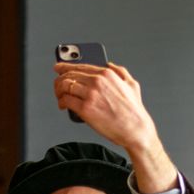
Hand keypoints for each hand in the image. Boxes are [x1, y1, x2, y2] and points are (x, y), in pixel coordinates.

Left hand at [53, 62, 177, 193]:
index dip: (65, 66)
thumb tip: (110, 64)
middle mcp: (97, 81)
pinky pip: (65, 101)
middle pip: (69, 75)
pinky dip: (61, 103)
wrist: (135, 129)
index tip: (58, 67)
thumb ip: (120, 71)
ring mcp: (90, 94)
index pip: (80, 66)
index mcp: (106, 74)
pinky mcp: (85, 109)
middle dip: (59, 80)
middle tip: (58, 87)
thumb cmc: (134, 111)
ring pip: (64, 86)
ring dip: (58, 91)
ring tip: (60, 97)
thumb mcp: (132, 84)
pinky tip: (63, 106)